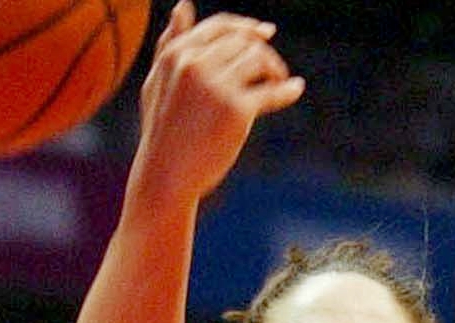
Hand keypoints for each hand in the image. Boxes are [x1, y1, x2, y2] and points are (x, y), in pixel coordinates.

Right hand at [129, 2, 305, 211]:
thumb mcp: (158, 80)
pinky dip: (286, 89)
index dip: (245, 27)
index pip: (219, 26)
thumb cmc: (162, 130)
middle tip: (274, 72)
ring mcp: (216, 85)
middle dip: (262, 52)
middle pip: (243, 41)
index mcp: (176, 54)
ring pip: (258, 59)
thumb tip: (183, 5)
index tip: (266, 33)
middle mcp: (194, 63)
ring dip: (274, 69)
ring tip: (279, 83)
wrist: (167, 174)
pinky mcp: (236, 110)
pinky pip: (270, 91)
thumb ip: (171, 43)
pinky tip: (296, 88)